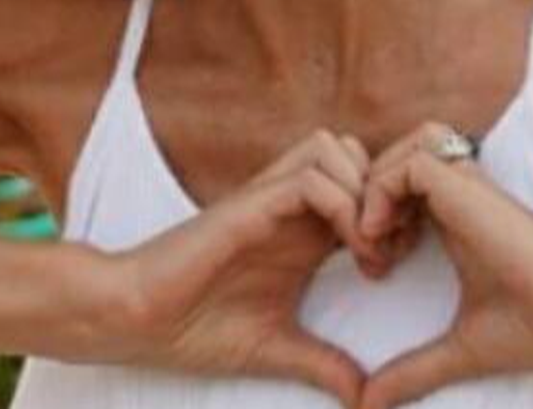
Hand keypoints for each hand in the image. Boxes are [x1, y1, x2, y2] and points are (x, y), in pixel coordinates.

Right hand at [103, 130, 397, 406]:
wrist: (135, 321)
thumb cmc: (197, 330)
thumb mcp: (276, 348)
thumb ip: (322, 363)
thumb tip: (363, 397)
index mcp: (301, 231)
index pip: (361, 188)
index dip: (391, 215)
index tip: (397, 264)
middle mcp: (290, 206)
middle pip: (355, 152)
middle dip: (384, 191)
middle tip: (393, 248)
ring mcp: (269, 199)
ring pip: (336, 148)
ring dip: (364, 190)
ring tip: (371, 249)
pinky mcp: (249, 204)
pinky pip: (308, 178)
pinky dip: (341, 203)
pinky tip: (351, 251)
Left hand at [357, 122, 532, 408]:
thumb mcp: (460, 347)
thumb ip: (414, 369)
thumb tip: (369, 404)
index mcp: (455, 219)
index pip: (398, 192)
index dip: (373, 221)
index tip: (375, 271)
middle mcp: (456, 194)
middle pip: (390, 167)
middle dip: (363, 207)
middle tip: (369, 258)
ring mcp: (460, 182)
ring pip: (396, 156)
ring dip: (371, 194)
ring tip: (375, 245)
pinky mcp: (461, 179)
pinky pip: (405, 165)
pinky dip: (380, 194)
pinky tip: (383, 237)